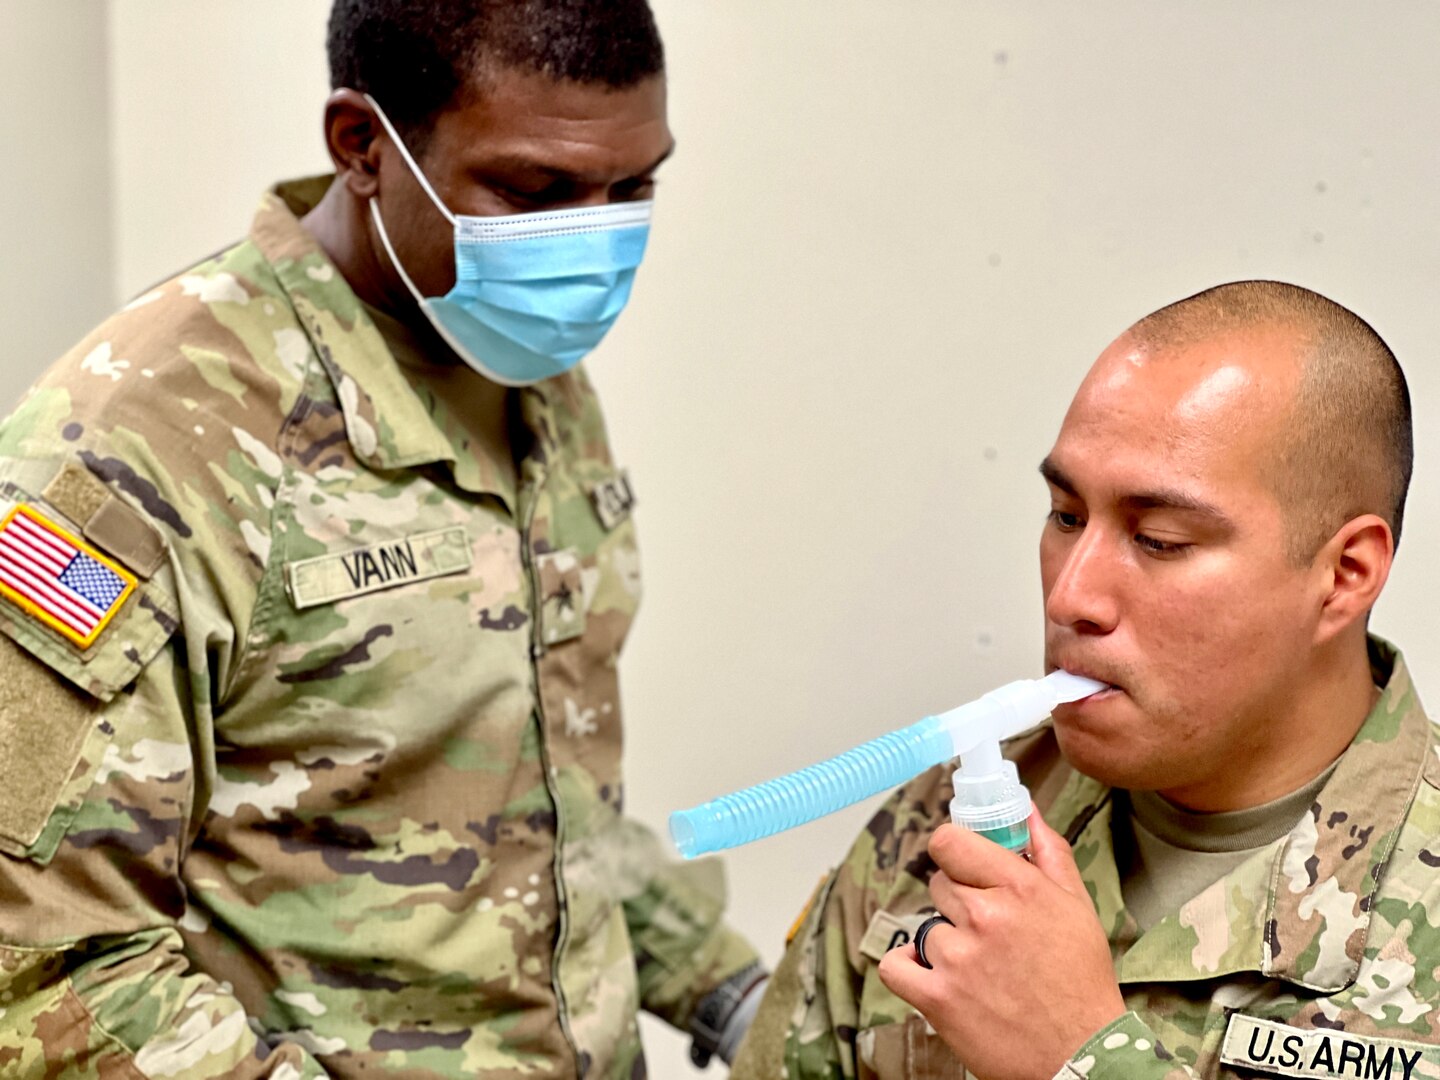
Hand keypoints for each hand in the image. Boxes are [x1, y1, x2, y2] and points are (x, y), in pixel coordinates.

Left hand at [877, 809, 1125, 1079]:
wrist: (1084, 1057)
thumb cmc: (1081, 983)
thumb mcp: (1077, 906)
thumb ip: (1047, 851)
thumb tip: (1026, 808)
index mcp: (1019, 887)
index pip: (950, 841)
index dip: (952, 852)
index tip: (961, 865)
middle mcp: (985, 916)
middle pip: (939, 884)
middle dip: (959, 903)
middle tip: (988, 932)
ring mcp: (958, 957)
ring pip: (925, 927)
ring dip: (945, 943)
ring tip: (980, 968)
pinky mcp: (938, 998)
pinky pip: (895, 965)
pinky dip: (906, 969)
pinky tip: (931, 975)